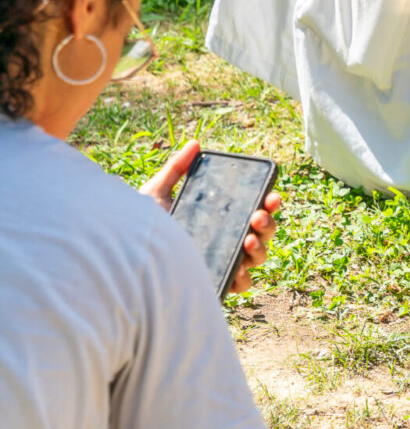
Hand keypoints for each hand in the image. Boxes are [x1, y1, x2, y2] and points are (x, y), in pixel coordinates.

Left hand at [140, 141, 282, 296]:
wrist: (119, 257)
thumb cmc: (137, 227)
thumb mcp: (156, 193)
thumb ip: (176, 168)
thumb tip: (195, 143)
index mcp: (218, 219)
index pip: (252, 209)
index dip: (268, 202)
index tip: (270, 194)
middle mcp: (225, 241)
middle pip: (262, 232)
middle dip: (269, 222)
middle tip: (258, 215)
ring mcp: (221, 263)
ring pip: (258, 256)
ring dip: (261, 246)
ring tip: (249, 237)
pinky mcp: (214, 283)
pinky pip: (242, 284)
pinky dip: (245, 276)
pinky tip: (238, 266)